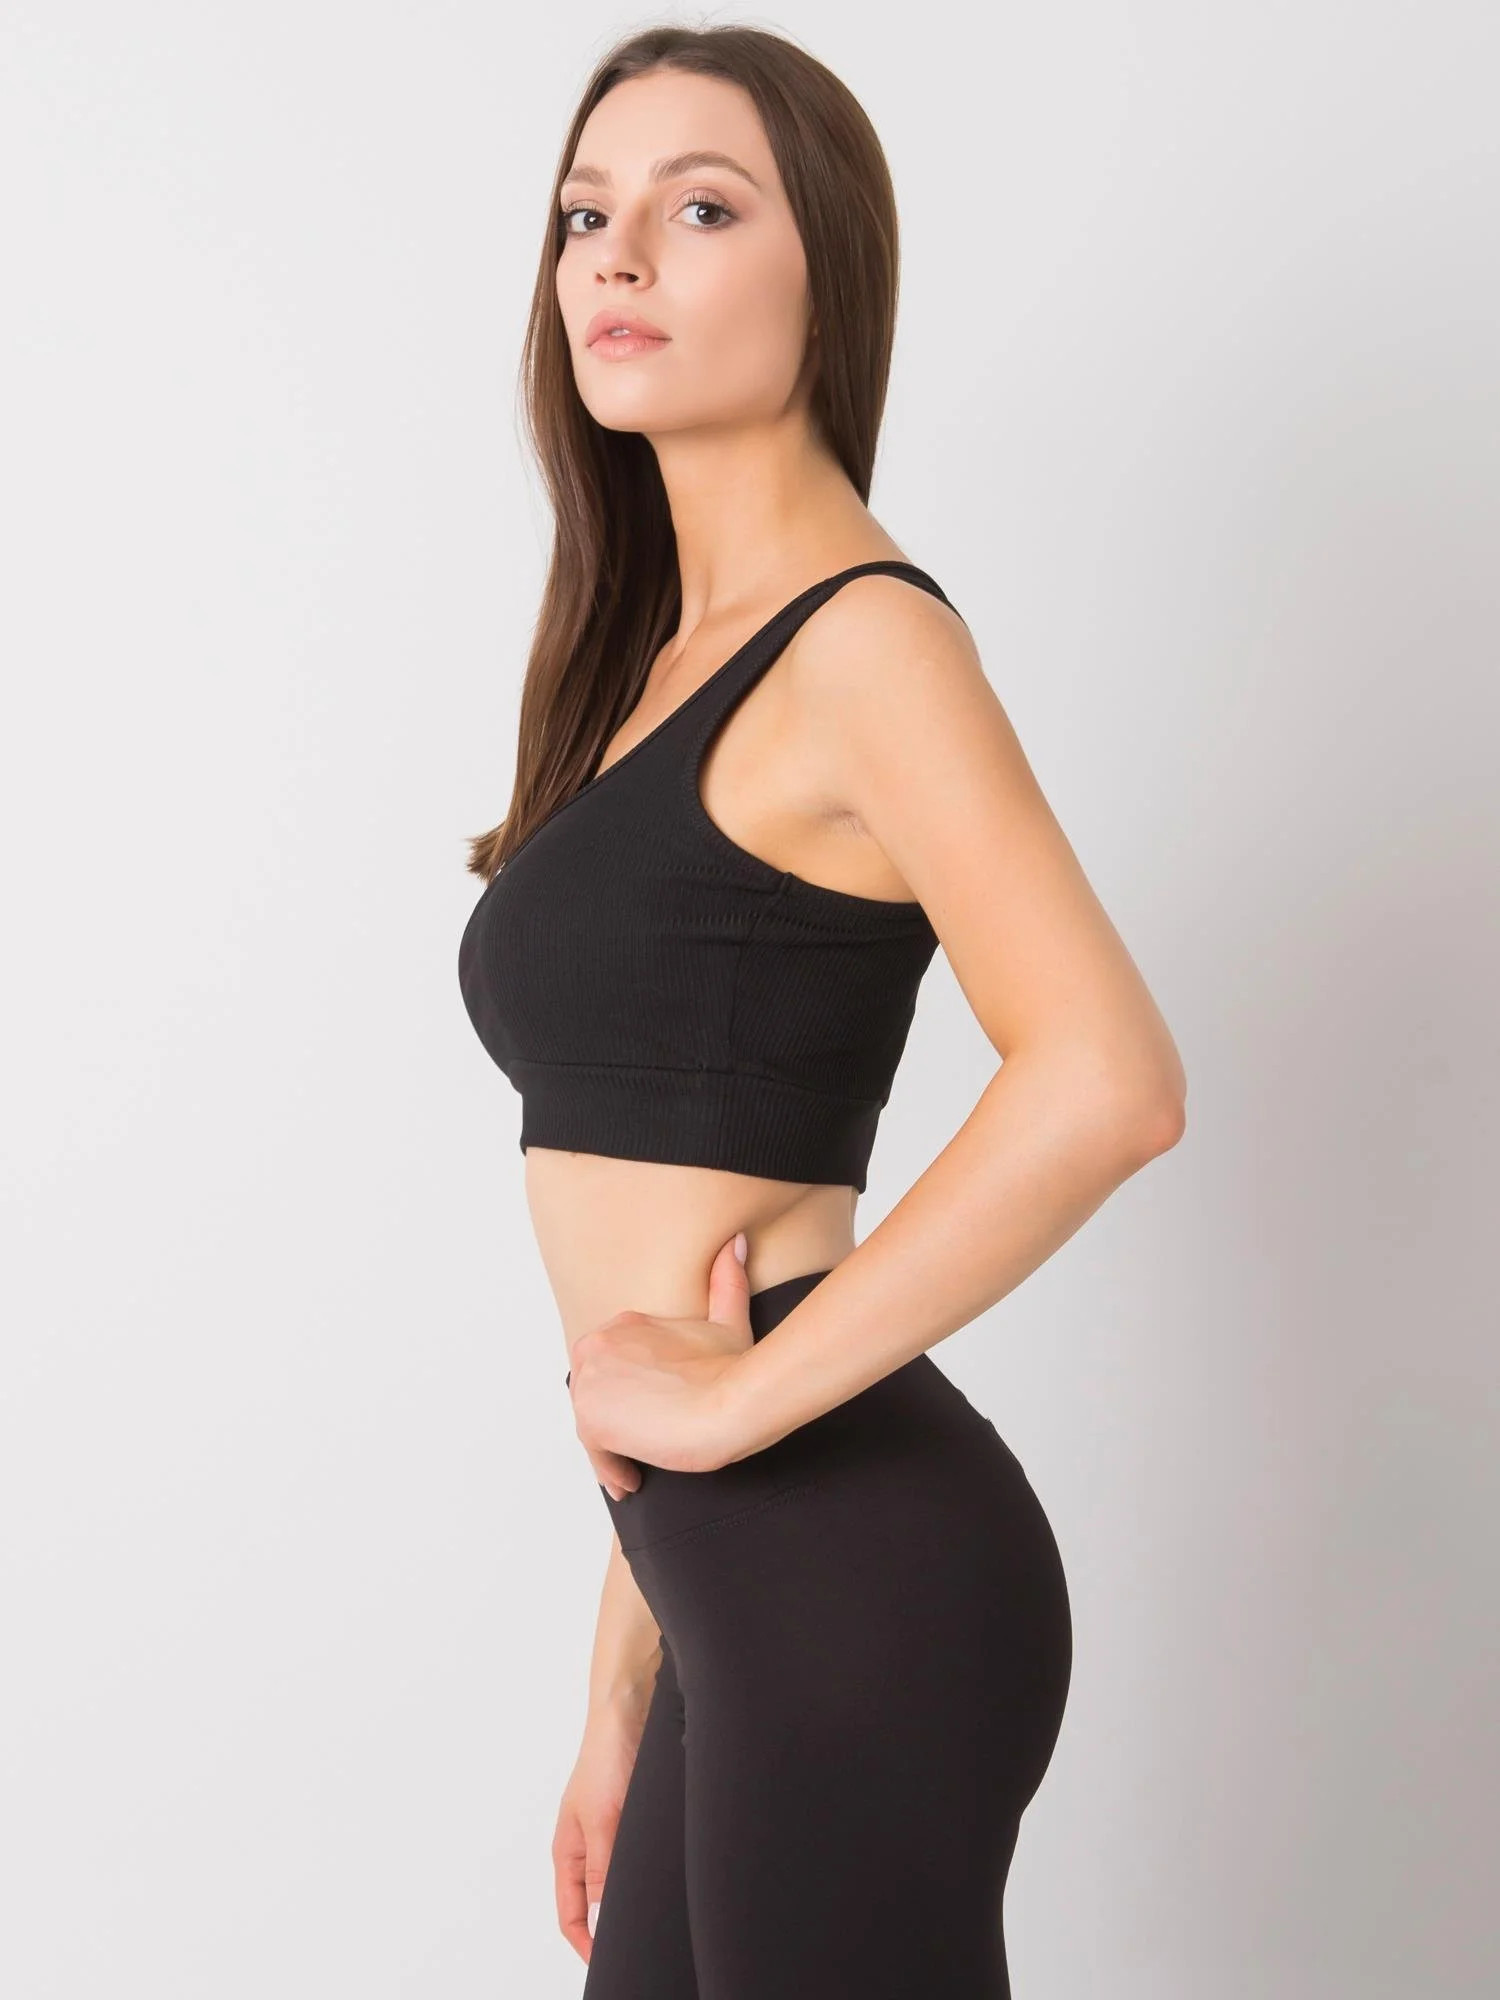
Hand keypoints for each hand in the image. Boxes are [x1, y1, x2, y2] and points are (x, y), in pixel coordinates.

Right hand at [552, 1691, 652, 1963]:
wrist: (632, 1707)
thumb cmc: (606, 1755)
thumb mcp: (603, 1820)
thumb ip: (601, 1871)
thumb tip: (600, 1922)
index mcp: (569, 1852)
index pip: (571, 1915)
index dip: (587, 1945)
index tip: (608, 1963)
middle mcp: (588, 1847)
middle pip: (594, 1906)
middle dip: (610, 1929)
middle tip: (636, 1945)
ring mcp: (612, 1833)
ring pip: (619, 1883)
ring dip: (631, 1899)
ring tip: (652, 1918)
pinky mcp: (635, 1818)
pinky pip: (638, 1859)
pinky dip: (648, 1873)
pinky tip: (664, 1878)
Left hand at [567, 1234, 752, 1474]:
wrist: (726, 1405)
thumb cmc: (730, 1367)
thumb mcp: (728, 1319)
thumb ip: (726, 1281)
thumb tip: (735, 1243)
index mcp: (623, 1324)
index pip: (610, 1361)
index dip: (627, 1387)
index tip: (647, 1405)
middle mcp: (597, 1349)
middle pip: (595, 1389)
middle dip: (613, 1414)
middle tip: (639, 1438)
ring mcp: (590, 1385)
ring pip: (592, 1419)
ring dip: (609, 1442)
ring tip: (633, 1464)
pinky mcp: (591, 1420)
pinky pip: (594, 1450)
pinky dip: (609, 1467)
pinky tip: (628, 1480)